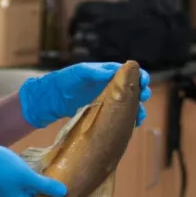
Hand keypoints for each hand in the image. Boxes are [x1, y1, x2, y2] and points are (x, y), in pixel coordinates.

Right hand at [0, 141, 66, 196]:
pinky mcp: (5, 189)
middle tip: (61, 183)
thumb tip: (64, 193)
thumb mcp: (27, 176)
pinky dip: (31, 184)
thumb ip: (45, 186)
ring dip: (40, 188)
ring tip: (52, 178)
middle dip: (47, 194)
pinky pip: (23, 190)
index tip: (66, 193)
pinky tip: (39, 175)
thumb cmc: (2, 168)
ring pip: (29, 195)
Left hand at [17, 62, 150, 128]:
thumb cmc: (64, 81)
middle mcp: (109, 85)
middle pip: (132, 88)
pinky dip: (127, 119)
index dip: (138, 76)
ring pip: (128, 103)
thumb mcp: (78, 73)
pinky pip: (119, 115)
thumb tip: (112, 71)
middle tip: (144, 97)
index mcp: (106, 72)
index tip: (144, 81)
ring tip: (140, 116)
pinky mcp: (103, 112)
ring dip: (137, 108)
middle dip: (141, 92)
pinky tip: (132, 124)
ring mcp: (107, 99)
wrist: (51, 99)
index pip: (127, 72)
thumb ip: (94, 71)